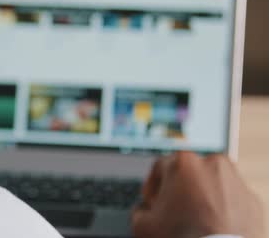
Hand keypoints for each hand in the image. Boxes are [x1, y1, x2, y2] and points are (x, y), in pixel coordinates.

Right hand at [132, 151, 264, 237]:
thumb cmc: (183, 237)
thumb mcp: (143, 224)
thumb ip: (139, 209)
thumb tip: (144, 210)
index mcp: (183, 162)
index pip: (160, 167)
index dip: (152, 187)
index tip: (152, 202)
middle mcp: (212, 164)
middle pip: (189, 173)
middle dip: (180, 190)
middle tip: (173, 212)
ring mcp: (236, 181)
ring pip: (212, 184)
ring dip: (202, 197)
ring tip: (195, 219)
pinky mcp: (253, 200)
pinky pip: (232, 200)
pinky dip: (223, 209)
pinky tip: (212, 225)